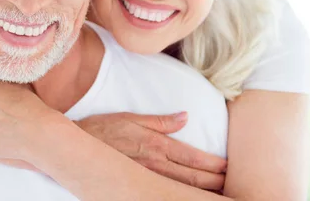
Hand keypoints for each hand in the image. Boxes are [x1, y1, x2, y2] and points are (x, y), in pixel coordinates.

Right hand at [76, 112, 226, 189]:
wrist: (77, 146)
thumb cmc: (104, 129)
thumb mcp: (131, 118)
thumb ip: (160, 120)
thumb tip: (185, 117)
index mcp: (156, 145)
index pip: (192, 158)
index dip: (213, 164)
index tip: (228, 167)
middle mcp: (154, 165)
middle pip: (192, 178)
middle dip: (214, 182)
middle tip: (232, 184)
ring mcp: (146, 177)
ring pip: (181, 189)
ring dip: (201, 191)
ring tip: (218, 194)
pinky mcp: (137, 184)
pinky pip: (164, 192)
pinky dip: (181, 195)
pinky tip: (188, 196)